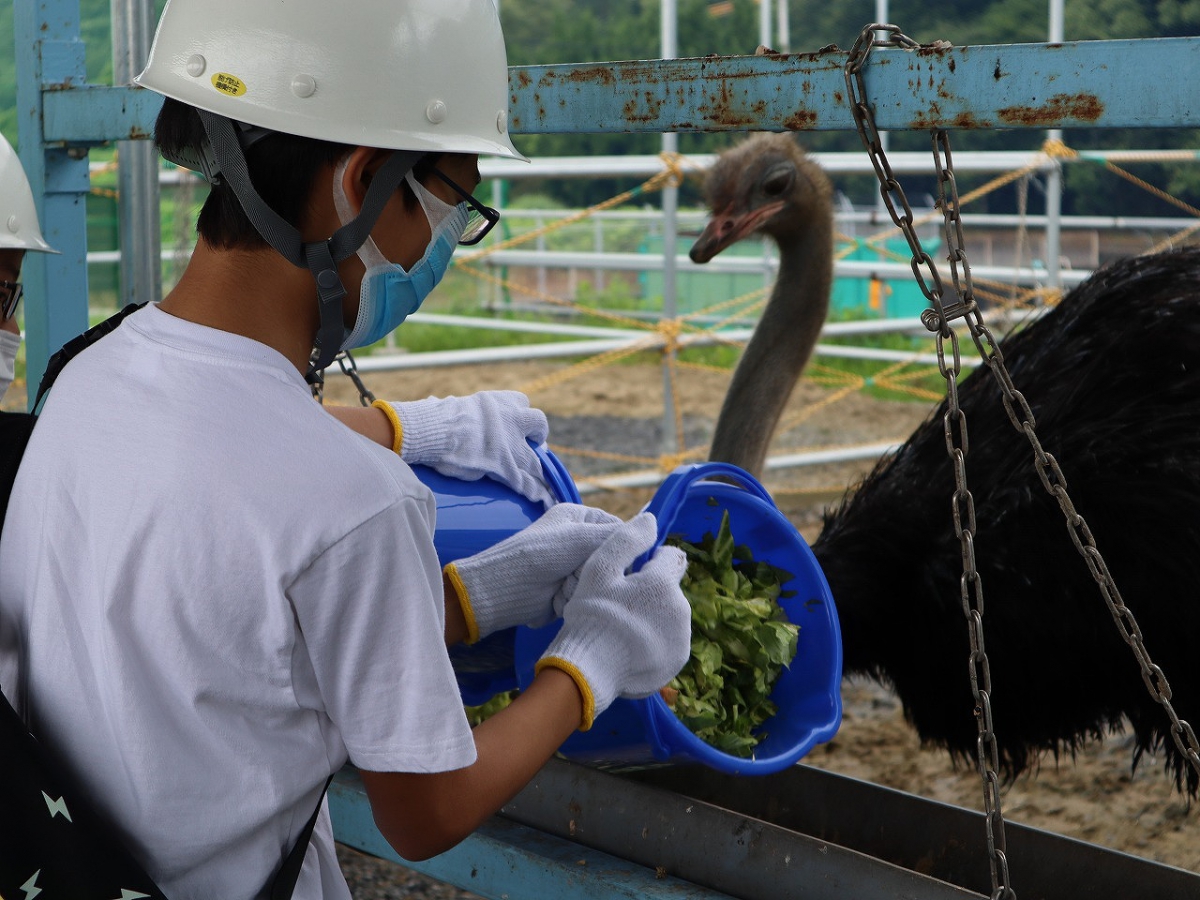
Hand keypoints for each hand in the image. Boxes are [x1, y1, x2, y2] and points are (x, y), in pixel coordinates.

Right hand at [378, 392, 553, 506]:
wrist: (439, 430)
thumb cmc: (439, 418)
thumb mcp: (455, 405)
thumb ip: (457, 410)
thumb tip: (434, 404)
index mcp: (499, 402)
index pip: (522, 403)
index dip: (522, 416)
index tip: (520, 424)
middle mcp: (512, 420)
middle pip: (539, 426)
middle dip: (539, 438)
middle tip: (536, 450)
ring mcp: (512, 445)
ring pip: (536, 460)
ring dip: (541, 471)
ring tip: (546, 485)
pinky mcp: (506, 467)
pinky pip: (526, 481)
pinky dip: (534, 491)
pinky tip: (540, 499)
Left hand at [444, 503, 621, 643]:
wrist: (502, 590)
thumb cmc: (537, 556)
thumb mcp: (579, 538)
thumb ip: (616, 535)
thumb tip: (652, 524)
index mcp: (580, 518)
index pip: (618, 530)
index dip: (623, 547)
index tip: (624, 560)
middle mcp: (578, 541)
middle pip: (611, 559)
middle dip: (594, 571)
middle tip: (576, 572)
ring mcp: (572, 568)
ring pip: (601, 581)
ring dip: (582, 587)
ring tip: (562, 585)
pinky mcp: (568, 592)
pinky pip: (587, 597)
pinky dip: (574, 599)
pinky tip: (558, 598)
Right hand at [535, 513, 690, 730]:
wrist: (589, 670)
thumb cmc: (592, 615)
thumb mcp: (600, 569)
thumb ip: (627, 540)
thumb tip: (650, 519)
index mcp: (663, 584)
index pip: (672, 558)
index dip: (653, 560)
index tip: (633, 573)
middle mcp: (681, 609)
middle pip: (669, 589)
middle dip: (651, 592)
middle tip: (620, 604)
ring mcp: (681, 638)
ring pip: (669, 616)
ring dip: (653, 616)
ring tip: (623, 628)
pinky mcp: (677, 661)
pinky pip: (668, 641)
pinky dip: (654, 641)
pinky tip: (630, 647)